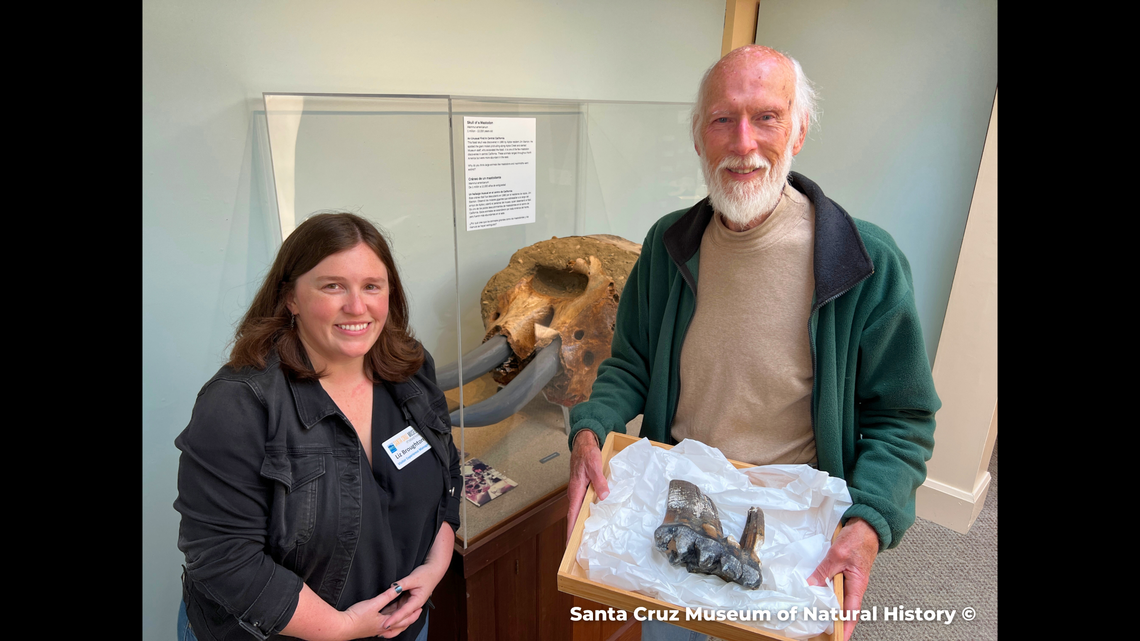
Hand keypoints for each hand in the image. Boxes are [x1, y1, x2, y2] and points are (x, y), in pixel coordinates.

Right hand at [341, 590, 418, 639]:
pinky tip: (387, 615)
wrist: (341, 627)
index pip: (404, 619)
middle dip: (408, 618)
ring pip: (392, 625)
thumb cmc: (356, 617)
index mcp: (386, 624)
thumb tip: (398, 588)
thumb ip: (387, 596)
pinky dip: (389, 620)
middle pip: (400, 624)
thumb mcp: (374, 603)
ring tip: (404, 614)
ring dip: (399, 620)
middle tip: (416, 611)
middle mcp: (382, 629)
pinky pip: (384, 624)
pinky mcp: (369, 627)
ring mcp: (375, 629)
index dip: (412, 612)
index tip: (420, 607)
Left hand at [376, 523, 453, 636]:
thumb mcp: (413, 578)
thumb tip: (392, 587)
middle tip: (380, 629)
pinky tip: (382, 614)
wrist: (433, 572)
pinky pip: (398, 608)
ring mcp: (410, 604)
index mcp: (417, 601)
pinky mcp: (407, 601)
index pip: (404, 612)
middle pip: (403, 618)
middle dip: (392, 624)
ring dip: (391, 619)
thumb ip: (402, 583)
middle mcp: (414, 605)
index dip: (394, 619)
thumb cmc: (426, 574)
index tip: (386, 624)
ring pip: (400, 614)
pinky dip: (391, 612)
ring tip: (379, 624)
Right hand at [566, 429, 608, 540]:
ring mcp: (577, 493)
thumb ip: (599, 481)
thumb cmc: (587, 454)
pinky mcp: (581, 490)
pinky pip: (581, 506)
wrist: (583, 444)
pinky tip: (591, 520)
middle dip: (574, 533)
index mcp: (576, 490)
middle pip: (573, 517)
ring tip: (584, 540)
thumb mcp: (595, 465)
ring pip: (577, 512)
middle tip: (577, 549)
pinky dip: (584, 515)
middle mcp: (574, 494)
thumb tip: (604, 496)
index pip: (572, 515)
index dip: (571, 530)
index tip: (570, 544)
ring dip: (579, 525)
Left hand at [807, 518, 878, 640]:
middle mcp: (855, 585)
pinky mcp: (845, 571)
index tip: (840, 638)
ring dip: (829, 604)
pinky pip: (836, 586)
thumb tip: (812, 584)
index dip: (846, 627)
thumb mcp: (838, 554)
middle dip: (834, 619)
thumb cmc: (859, 538)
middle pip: (844, 607)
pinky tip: (817, 592)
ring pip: (838, 597)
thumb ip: (825, 570)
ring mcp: (850, 578)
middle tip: (822, 627)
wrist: (867, 524)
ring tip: (817, 614)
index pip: (852, 612)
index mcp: (858, 585)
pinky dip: (827, 591)